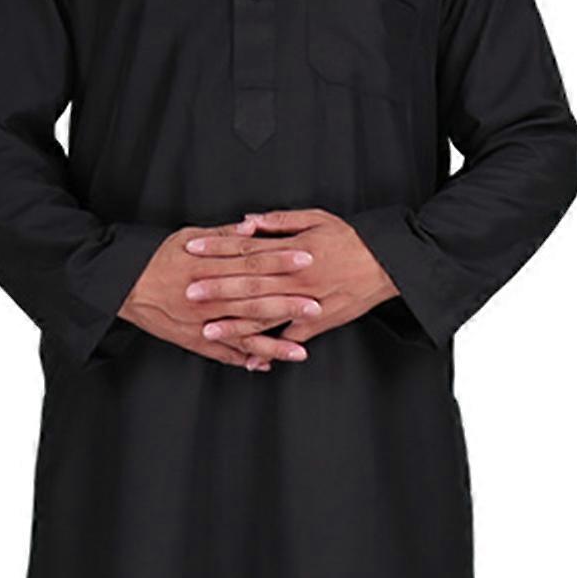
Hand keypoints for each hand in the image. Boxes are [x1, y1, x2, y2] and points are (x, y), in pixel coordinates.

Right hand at [120, 223, 319, 370]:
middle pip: (253, 299)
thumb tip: (252, 227)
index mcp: (208, 266)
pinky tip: (267, 364)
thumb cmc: (156, 258)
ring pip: (242, 334)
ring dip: (272, 343)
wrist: (123, 287)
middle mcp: (207, 296)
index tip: (307, 258)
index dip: (280, 260)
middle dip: (286, 304)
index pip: (251, 261)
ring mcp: (201, 322)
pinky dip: (245, 359)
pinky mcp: (194, 340)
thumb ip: (223, 235)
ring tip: (300, 351)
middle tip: (316, 306)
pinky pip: (223, 353)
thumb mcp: (188, 237)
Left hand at [188, 208, 397, 349]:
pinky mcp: (319, 322)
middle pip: (250, 284)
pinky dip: (271, 351)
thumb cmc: (352, 238)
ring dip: (235, 325)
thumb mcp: (317, 218)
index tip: (192, 249)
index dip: (217, 249)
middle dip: (217, 290)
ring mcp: (307, 303)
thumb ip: (279, 221)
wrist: (388, 264)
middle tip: (188, 294)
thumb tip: (246, 222)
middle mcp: (297, 278)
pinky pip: (290, 340)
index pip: (246, 248)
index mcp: (294, 251)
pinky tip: (249, 360)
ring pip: (265, 316)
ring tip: (209, 331)